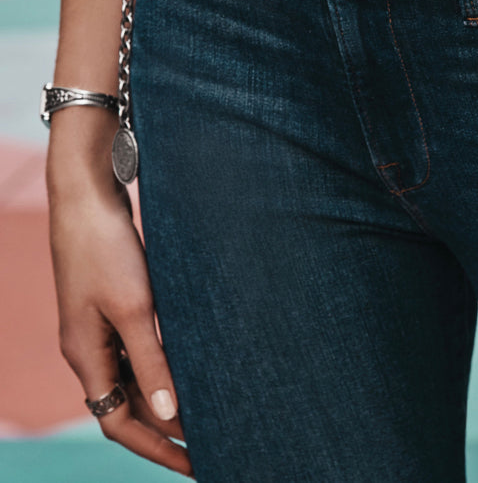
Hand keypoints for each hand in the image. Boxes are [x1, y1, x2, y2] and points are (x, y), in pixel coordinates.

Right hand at [46, 114, 192, 477]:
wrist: (89, 197)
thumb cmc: (107, 250)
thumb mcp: (133, 309)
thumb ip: (151, 361)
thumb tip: (170, 414)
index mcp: (88, 357)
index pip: (122, 424)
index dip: (160, 448)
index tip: (200, 464)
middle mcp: (91, 349)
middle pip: (129, 405)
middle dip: (168, 428)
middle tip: (214, 442)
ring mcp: (102, 327)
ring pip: (138, 377)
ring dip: (170, 395)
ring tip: (213, 409)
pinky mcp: (117, 304)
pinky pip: (142, 348)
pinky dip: (167, 363)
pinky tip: (196, 363)